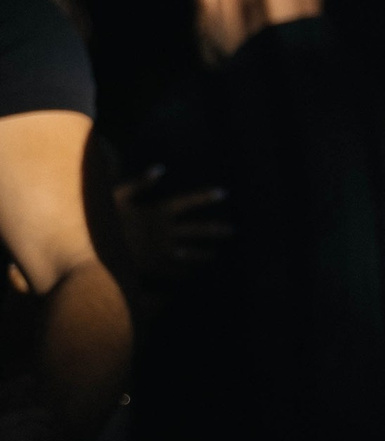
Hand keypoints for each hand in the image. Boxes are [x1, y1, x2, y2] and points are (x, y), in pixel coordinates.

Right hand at [113, 167, 231, 279]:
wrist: (94, 251)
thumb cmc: (104, 219)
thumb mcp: (119, 195)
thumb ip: (140, 182)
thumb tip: (160, 168)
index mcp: (158, 213)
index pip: (187, 202)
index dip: (205, 197)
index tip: (223, 194)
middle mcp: (165, 233)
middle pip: (197, 231)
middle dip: (215, 230)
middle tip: (232, 230)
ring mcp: (161, 252)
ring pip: (190, 254)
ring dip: (203, 253)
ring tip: (214, 254)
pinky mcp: (155, 268)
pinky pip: (175, 270)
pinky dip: (184, 270)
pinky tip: (191, 272)